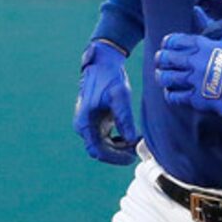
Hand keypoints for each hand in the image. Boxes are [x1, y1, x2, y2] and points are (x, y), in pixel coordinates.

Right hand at [74, 39, 140, 165]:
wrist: (103, 64)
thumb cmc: (110, 78)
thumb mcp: (120, 96)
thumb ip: (124, 118)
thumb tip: (131, 139)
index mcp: (85, 123)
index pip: (98, 151)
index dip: (115, 157)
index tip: (132, 156)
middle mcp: (84, 126)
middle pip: (100, 151)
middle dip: (119, 154)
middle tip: (137, 150)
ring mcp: (90, 124)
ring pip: (104, 147)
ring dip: (120, 148)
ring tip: (137, 141)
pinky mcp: (97, 121)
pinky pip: (107, 139)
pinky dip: (119, 141)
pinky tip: (132, 136)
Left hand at [154, 6, 221, 117]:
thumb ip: (210, 25)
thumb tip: (196, 10)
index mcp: (201, 44)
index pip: (172, 41)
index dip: (167, 44)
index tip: (168, 47)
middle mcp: (194, 61)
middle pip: (165, 59)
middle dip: (161, 60)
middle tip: (162, 62)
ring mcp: (195, 81)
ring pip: (165, 78)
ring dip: (162, 76)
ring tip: (164, 77)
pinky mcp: (197, 99)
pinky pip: (174, 97)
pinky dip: (170, 94)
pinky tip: (174, 92)